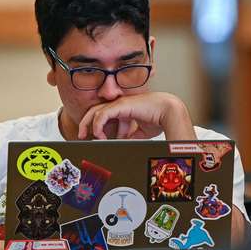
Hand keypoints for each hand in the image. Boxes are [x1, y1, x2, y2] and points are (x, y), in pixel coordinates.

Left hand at [78, 92, 196, 140]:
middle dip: (86, 123)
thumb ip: (130, 137)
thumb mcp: (140, 132)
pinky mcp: (120, 105)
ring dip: (88, 125)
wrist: (168, 111)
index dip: (96, 125)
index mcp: (124, 109)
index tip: (95, 138)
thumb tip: (122, 145)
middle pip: (95, 111)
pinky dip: (98, 125)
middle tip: (82, 135)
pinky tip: (100, 135)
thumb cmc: (158, 119)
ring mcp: (118, 103)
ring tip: (88, 136)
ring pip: (95, 112)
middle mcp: (119, 104)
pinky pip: (102, 115)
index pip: (103, 114)